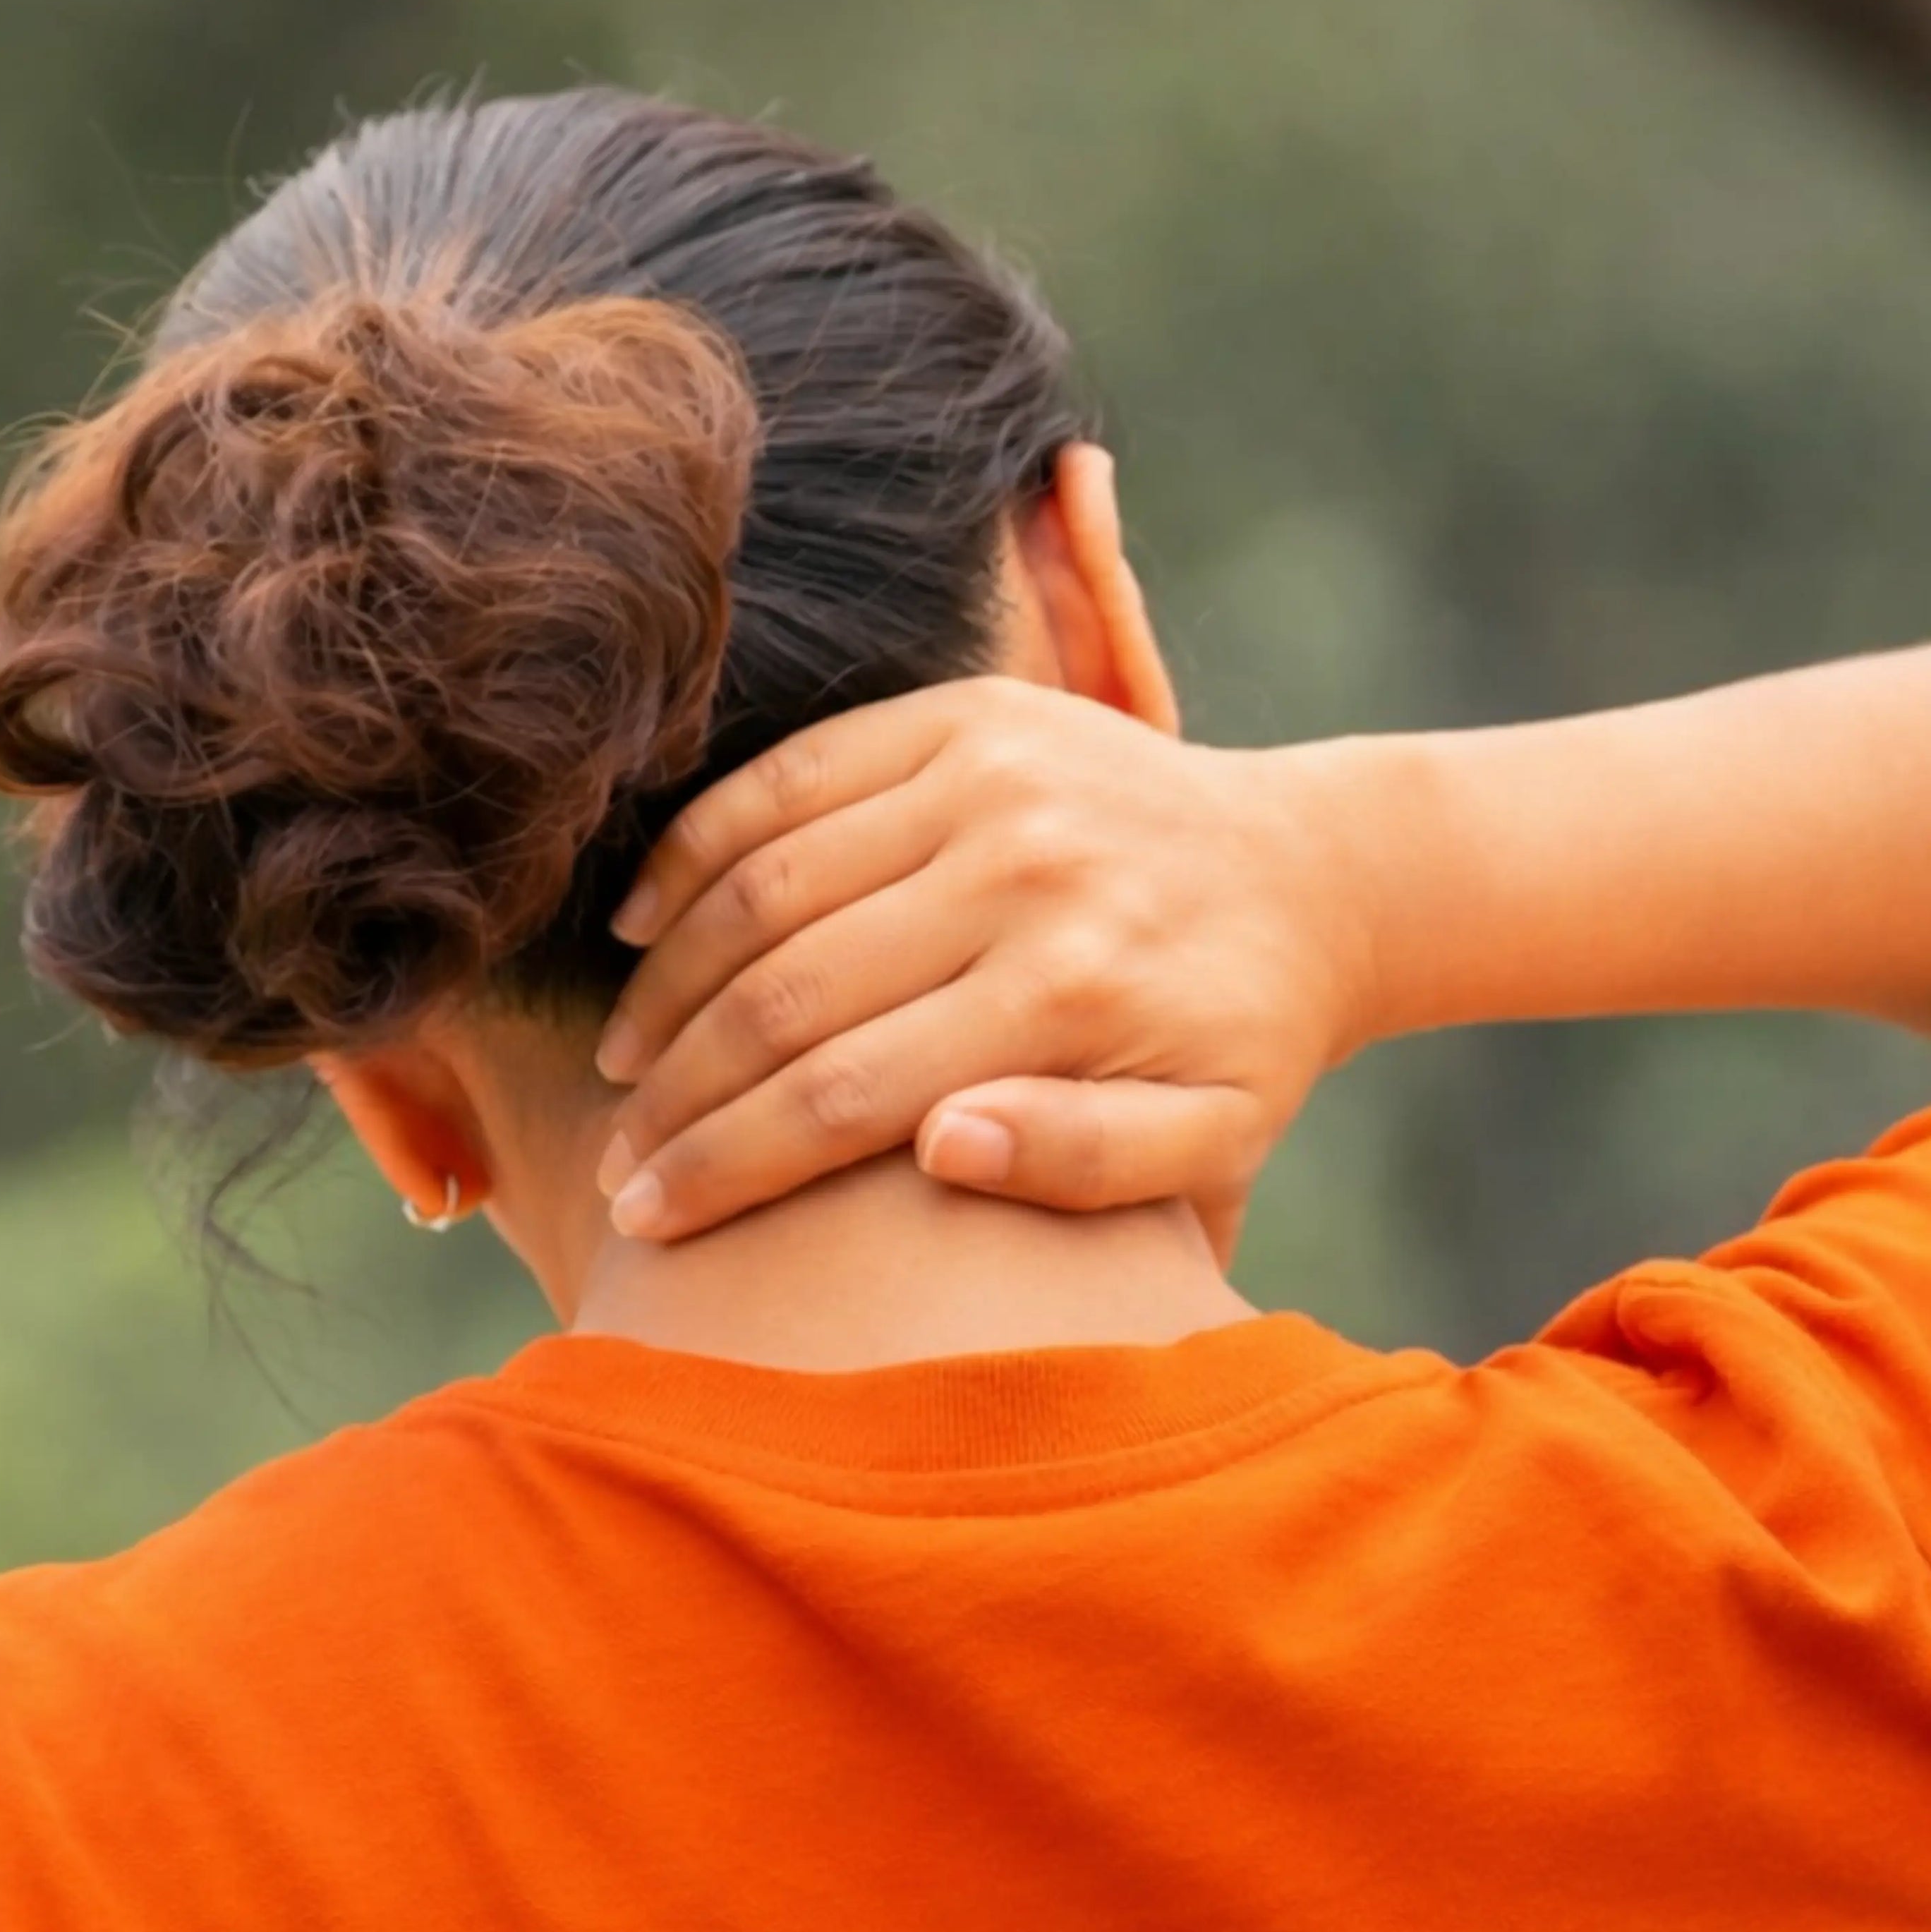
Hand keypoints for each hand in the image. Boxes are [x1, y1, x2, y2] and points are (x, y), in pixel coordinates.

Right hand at [588, 678, 1377, 1249]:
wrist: (1312, 874)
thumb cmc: (1239, 1042)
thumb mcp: (1211, 1141)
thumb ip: (1089, 1168)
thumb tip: (941, 1148)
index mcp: (1076, 995)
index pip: (846, 1097)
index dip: (728, 1166)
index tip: (649, 1218)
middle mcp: (1025, 871)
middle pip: (789, 996)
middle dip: (680, 1092)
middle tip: (618, 1162)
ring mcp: (991, 775)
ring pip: (768, 883)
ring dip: (670, 981)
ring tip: (624, 1064)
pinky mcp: (967, 713)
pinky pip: (791, 777)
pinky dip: (697, 848)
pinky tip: (639, 926)